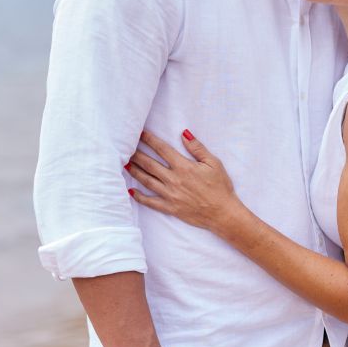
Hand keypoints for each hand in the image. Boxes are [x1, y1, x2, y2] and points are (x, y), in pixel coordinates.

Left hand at [126, 129, 240, 235]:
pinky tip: (131, 191)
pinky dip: (139, 197)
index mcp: (183, 166)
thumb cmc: (220, 187)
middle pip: (149, 164)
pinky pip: (150, 202)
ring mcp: (170, 194)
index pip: (162, 149)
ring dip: (135, 171)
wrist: (223, 213)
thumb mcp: (214, 163)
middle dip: (136, 154)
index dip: (149, 140)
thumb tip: (184, 133)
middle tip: (126, 148)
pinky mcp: (170, 208)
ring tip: (125, 164)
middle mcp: (173, 179)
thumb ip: (197, 148)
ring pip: (147, 180)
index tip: (140, 133)